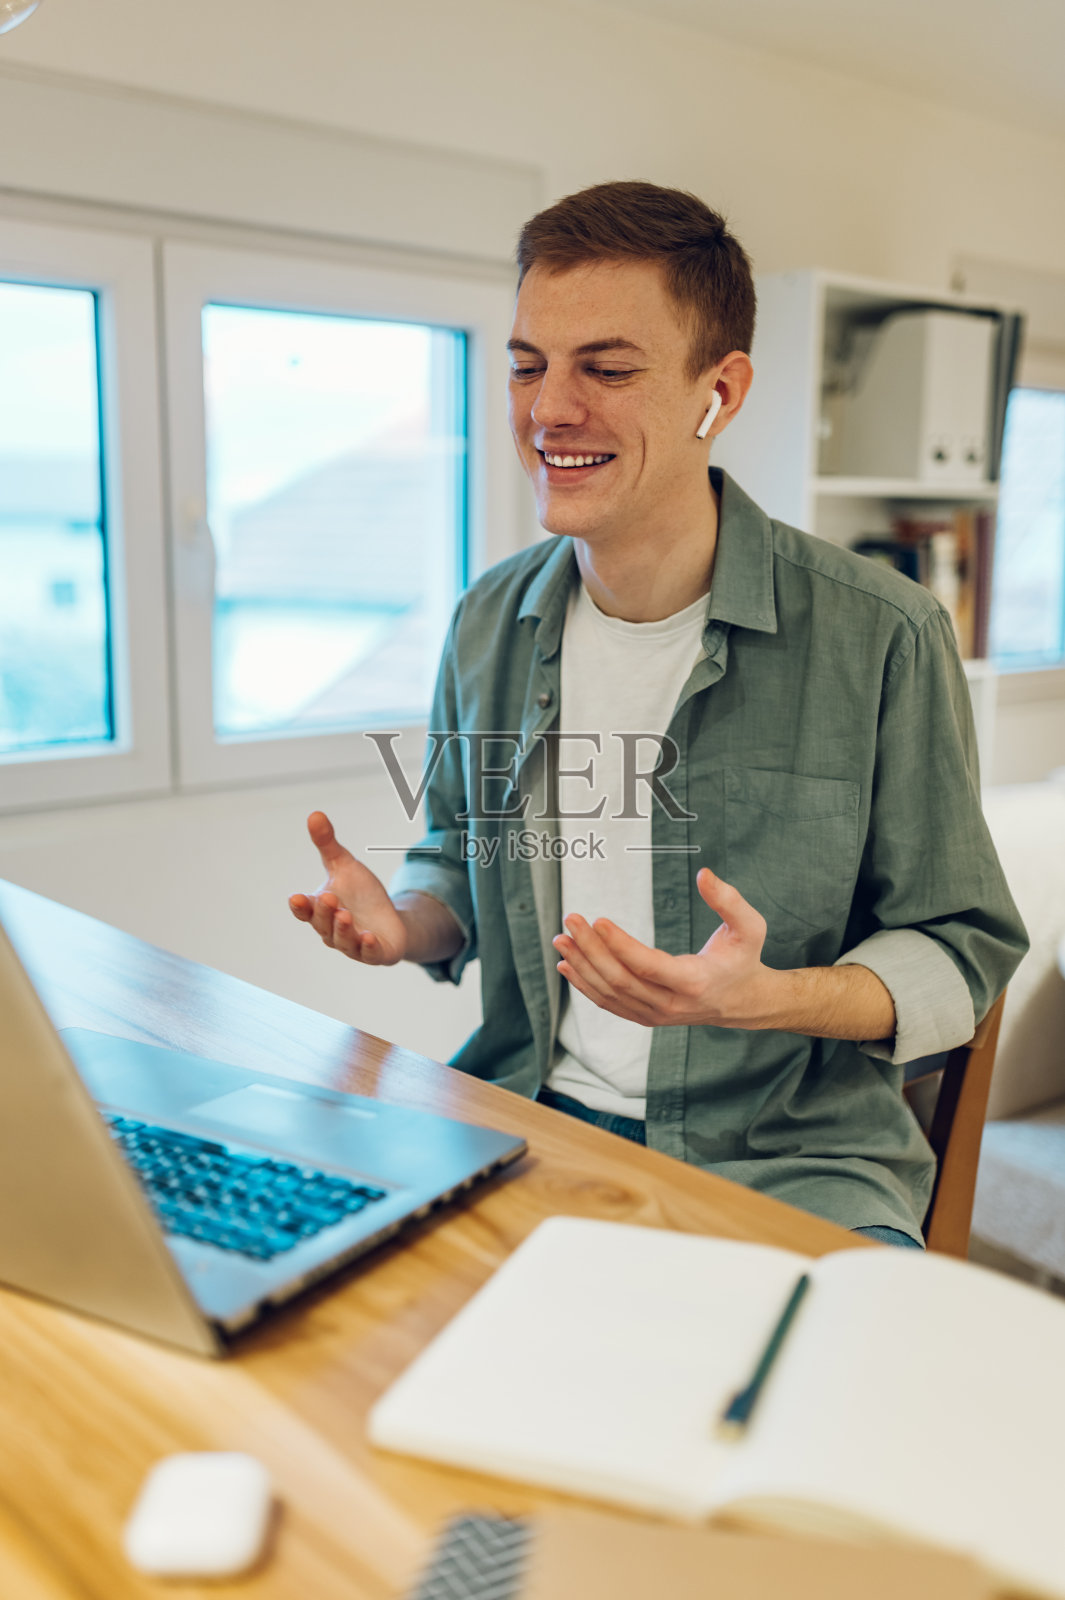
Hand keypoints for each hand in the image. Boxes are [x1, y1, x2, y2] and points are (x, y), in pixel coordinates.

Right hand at [289, 811, 407, 965]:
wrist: (390, 920)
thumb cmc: (361, 894)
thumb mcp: (345, 866)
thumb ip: (327, 845)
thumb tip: (314, 814)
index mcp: (321, 911)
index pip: (305, 910)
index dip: (300, 906)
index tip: (295, 897)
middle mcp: (332, 931)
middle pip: (322, 924)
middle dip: (324, 912)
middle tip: (328, 897)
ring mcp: (353, 944)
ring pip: (342, 940)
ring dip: (342, 929)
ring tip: (344, 914)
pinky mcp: (375, 953)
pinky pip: (368, 953)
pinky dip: (367, 947)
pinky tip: (369, 937)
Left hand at [552, 867, 773, 1028]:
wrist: (744, 1001)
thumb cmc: (744, 957)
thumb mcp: (750, 926)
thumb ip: (729, 900)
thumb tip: (704, 873)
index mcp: (694, 982)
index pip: (647, 966)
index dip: (620, 944)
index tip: (598, 919)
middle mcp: (671, 1004)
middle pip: (621, 979)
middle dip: (591, 949)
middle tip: (571, 920)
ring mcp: (655, 1015)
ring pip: (609, 993)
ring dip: (582, 965)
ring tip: (562, 938)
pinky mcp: (645, 1016)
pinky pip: (609, 1003)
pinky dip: (585, 985)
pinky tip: (567, 964)